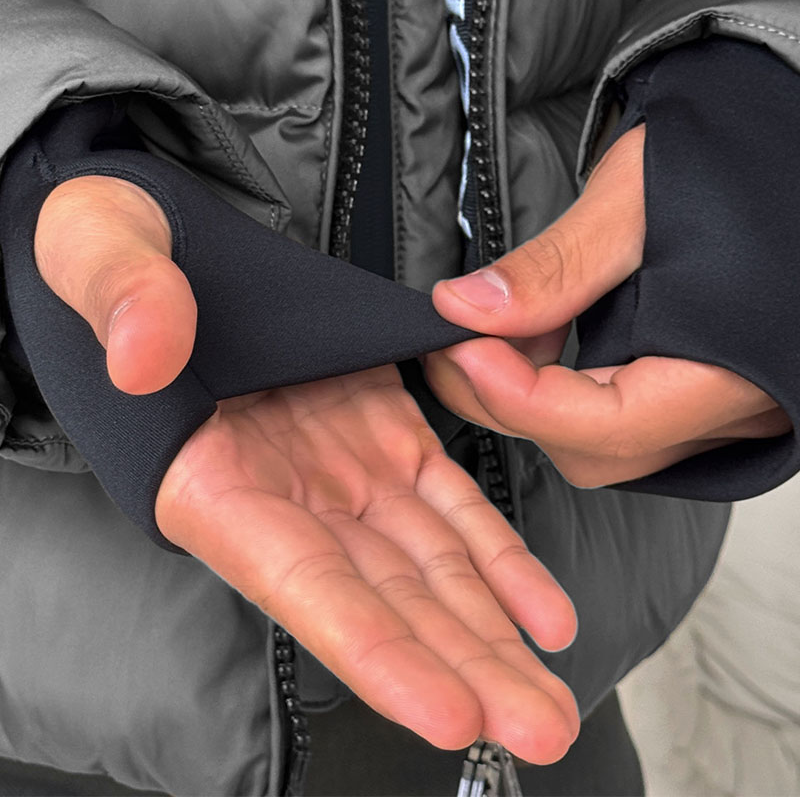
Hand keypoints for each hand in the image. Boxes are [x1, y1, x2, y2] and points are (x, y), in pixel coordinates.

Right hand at [34, 175, 579, 762]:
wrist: (166, 234)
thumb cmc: (112, 248)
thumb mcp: (99, 250)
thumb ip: (123, 298)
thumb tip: (146, 355)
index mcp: (208, 475)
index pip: (300, 581)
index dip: (373, 649)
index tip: (444, 710)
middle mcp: (282, 494)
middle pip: (383, 602)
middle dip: (462, 670)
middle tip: (539, 730)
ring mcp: (340, 468)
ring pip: (428, 568)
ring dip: (493, 635)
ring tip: (552, 697)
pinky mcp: (384, 430)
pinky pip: (450, 506)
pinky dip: (499, 558)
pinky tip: (541, 613)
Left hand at [425, 125, 791, 487]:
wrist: (773, 149)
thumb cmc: (725, 162)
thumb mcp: (631, 201)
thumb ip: (554, 269)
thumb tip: (466, 309)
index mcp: (736, 367)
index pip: (610, 426)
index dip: (519, 398)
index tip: (461, 349)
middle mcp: (740, 406)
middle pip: (599, 448)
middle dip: (512, 401)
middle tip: (458, 338)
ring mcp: (726, 408)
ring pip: (606, 444)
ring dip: (535, 398)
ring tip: (499, 331)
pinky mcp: (704, 393)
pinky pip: (625, 421)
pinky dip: (567, 391)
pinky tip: (541, 340)